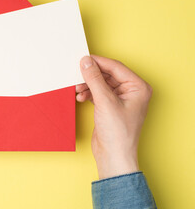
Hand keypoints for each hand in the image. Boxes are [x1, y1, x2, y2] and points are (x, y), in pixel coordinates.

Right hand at [77, 55, 151, 178]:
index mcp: (138, 87)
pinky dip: (88, 93)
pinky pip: (98, 93)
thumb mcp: (105, 101)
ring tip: (78, 89)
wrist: (113, 155)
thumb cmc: (118, 133)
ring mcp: (121, 99)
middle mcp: (131, 91)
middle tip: (77, 75)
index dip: (98, 62)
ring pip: (101, 84)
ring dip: (88, 85)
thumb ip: (94, 79)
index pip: (115, 67)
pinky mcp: (110, 106)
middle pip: (107, 75)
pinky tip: (81, 96)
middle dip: (91, 76)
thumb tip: (86, 62)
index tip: (83, 60)